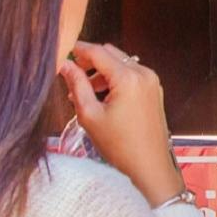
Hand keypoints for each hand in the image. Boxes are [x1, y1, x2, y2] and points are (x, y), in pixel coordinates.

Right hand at [57, 41, 184, 203]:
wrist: (150, 166)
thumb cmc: (119, 146)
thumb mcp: (90, 115)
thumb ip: (76, 85)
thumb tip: (64, 65)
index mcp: (128, 78)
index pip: (98, 52)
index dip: (78, 49)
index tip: (62, 51)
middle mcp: (143, 73)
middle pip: (111, 54)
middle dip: (90, 61)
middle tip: (71, 75)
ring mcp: (152, 81)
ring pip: (120, 63)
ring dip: (101, 72)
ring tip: (83, 93)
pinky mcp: (154, 90)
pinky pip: (131, 75)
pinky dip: (115, 79)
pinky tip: (101, 97)